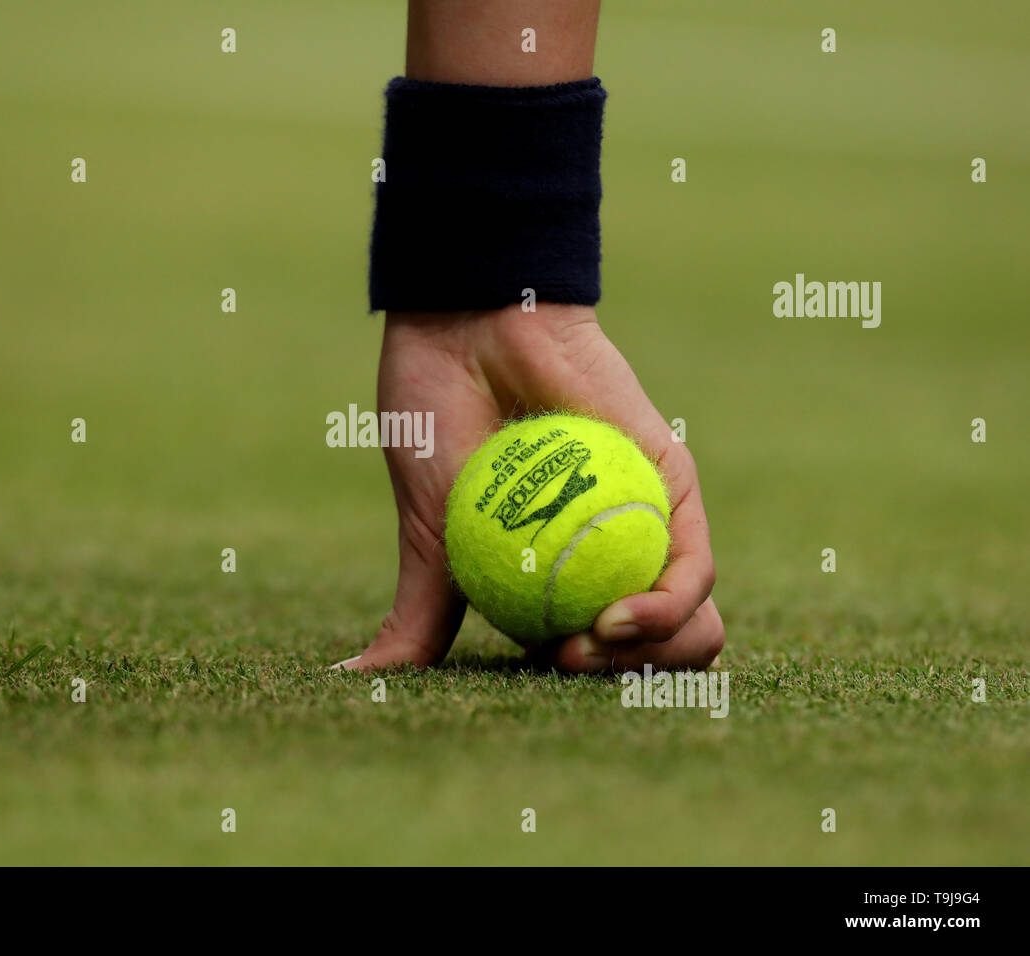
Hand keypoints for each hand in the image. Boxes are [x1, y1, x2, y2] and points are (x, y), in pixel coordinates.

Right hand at [336, 303, 723, 672]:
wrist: (465, 328)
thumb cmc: (439, 419)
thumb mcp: (428, 536)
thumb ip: (421, 615)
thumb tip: (356, 682)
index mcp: (558, 575)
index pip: (598, 658)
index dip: (584, 684)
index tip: (542, 669)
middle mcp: (610, 555)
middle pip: (659, 656)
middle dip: (628, 681)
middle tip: (570, 661)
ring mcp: (648, 522)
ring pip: (694, 627)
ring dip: (654, 658)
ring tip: (593, 641)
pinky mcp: (674, 485)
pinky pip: (694, 569)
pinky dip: (666, 611)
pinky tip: (618, 616)